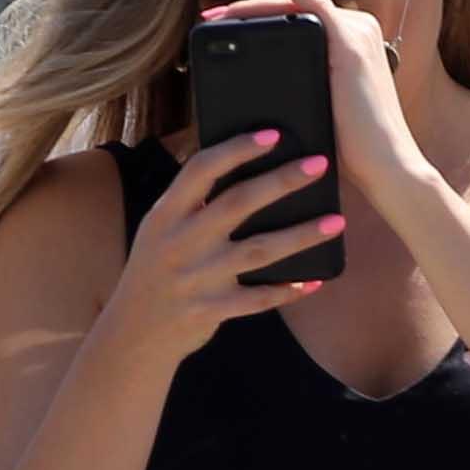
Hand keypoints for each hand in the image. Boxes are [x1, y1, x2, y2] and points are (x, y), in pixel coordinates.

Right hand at [101, 128, 346, 373]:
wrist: (133, 333)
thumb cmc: (155, 270)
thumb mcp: (158, 230)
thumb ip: (191, 203)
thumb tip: (243, 168)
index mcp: (165, 214)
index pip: (202, 170)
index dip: (238, 149)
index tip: (273, 135)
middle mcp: (180, 242)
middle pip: (239, 203)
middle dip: (283, 180)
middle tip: (320, 164)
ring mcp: (196, 278)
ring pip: (259, 251)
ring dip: (301, 235)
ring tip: (336, 221)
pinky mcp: (211, 310)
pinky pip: (258, 298)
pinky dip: (287, 290)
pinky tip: (314, 281)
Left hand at [202, 0, 432, 211]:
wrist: (383, 167)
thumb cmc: (351, 148)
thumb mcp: (318, 109)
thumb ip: (299, 86)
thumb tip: (255, 84)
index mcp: (351, 43)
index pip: (297, 21)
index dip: (257, 18)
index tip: (222, 25)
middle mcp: (358, 30)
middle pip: (292, 10)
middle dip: (247, 11)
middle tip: (210, 14)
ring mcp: (357, 32)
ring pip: (296, 6)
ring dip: (254, 4)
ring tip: (217, 12)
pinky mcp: (350, 42)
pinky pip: (315, 5)